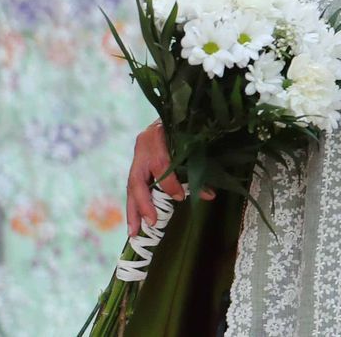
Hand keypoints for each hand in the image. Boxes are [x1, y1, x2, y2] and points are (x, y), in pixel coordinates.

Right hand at [125, 121, 210, 236]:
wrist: (177, 107)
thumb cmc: (188, 124)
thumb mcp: (193, 139)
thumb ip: (199, 164)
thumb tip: (209, 195)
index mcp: (157, 135)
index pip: (161, 163)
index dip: (169, 183)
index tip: (180, 198)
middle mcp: (143, 145)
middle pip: (137, 179)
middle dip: (142, 204)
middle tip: (150, 223)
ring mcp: (138, 154)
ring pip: (131, 186)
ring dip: (133, 211)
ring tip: (134, 232)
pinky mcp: (137, 162)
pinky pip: (134, 187)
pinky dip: (135, 205)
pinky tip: (136, 222)